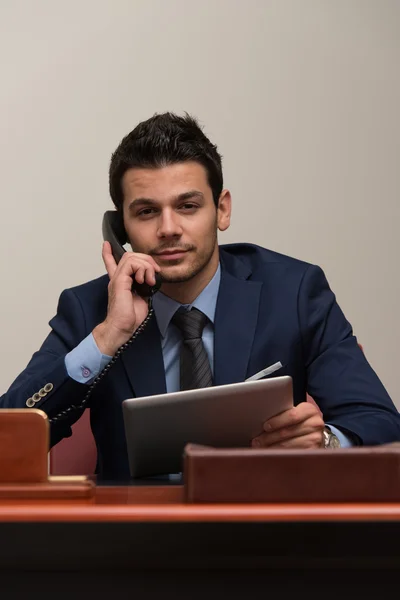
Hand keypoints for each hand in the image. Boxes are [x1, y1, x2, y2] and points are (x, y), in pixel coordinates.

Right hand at [93, 241, 160, 355]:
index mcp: (120, 282)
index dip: (109, 253)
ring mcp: (117, 279)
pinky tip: (145, 280)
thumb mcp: (141, 298)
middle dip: (146, 259)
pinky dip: (142, 269)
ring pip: (131, 257)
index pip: (111, 264)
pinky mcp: (119, 282)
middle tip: (155, 271)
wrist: (122, 328)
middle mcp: (117, 278)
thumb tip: (152, 281)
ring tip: (151, 279)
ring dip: (146, 265)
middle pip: (129, 256)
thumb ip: (144, 287)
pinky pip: (131, 264)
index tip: (106, 245)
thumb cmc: (130, 318)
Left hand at [251, 402, 324, 448]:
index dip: (277, 422)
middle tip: (256, 441)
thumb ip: (283, 413)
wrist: (316, 434)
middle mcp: (315, 424)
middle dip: (269, 437)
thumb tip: (262, 422)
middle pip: (287, 432)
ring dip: (271, 447)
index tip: (265, 426)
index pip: (292, 415)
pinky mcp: (313, 452)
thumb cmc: (300, 422)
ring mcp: (316, 439)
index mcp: (309, 410)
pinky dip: (279, 455)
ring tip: (260, 448)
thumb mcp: (295, 413)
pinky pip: (293, 454)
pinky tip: (270, 454)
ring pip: (288, 445)